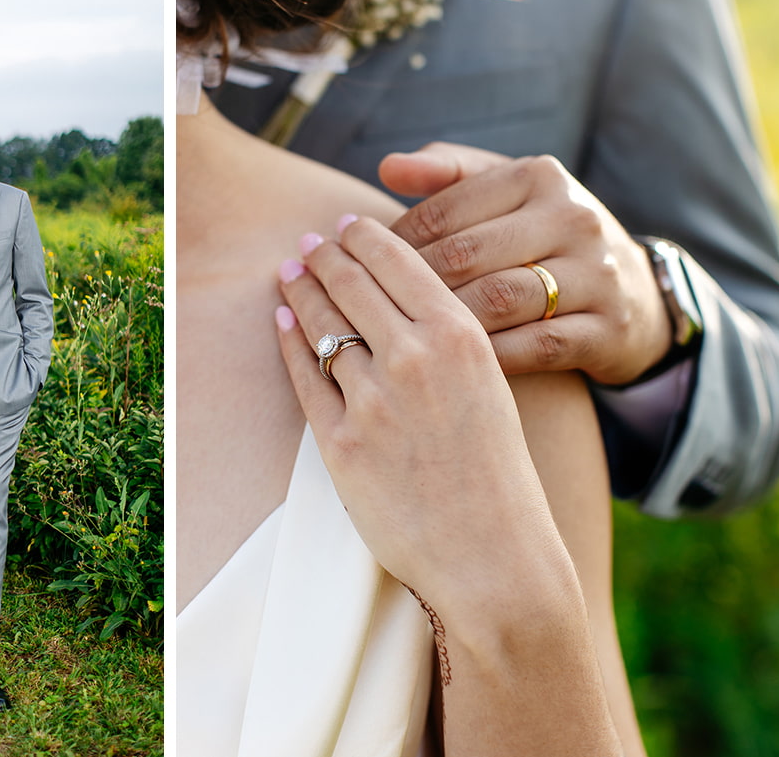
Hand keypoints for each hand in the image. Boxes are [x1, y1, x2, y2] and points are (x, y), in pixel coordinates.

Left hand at [275, 216, 563, 604]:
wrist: (493, 555)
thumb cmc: (497, 472)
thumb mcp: (489, 385)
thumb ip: (448, 338)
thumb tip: (402, 297)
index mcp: (460, 336)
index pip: (398, 262)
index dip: (364, 237)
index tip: (348, 224)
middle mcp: (413, 358)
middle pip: (351, 285)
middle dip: (324, 256)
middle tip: (309, 243)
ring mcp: (372, 400)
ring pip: (321, 325)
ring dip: (299, 291)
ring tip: (289, 273)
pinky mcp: (339, 443)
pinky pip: (305, 378)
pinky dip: (289, 342)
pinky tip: (282, 322)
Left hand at [379, 143, 671, 385]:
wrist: (634, 295)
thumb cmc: (541, 239)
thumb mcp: (506, 194)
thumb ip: (447, 174)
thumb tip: (388, 166)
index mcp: (538, 176)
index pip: (443, 211)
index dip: (390, 244)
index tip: (356, 271)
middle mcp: (573, 218)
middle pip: (465, 255)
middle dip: (406, 286)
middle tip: (364, 312)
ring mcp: (596, 274)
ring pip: (496, 300)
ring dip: (440, 324)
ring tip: (397, 341)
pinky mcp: (607, 328)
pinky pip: (533, 346)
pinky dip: (485, 358)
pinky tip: (446, 368)